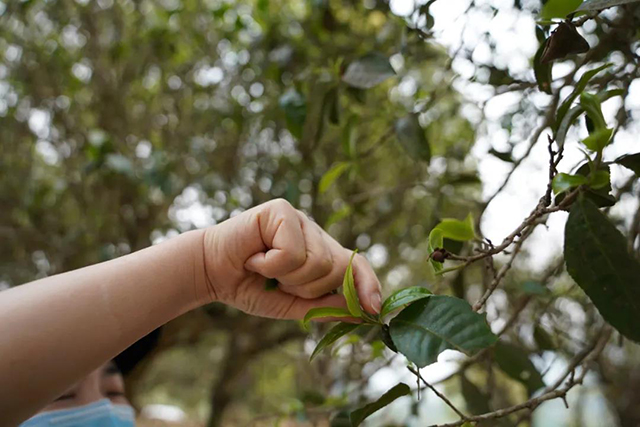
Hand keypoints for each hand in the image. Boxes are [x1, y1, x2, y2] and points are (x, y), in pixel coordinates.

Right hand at [199, 199, 381, 318]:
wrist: (212, 273)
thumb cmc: (250, 286)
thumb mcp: (293, 304)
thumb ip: (324, 307)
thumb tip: (361, 313)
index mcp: (321, 252)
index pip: (355, 264)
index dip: (367, 285)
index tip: (373, 310)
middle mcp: (315, 234)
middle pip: (336, 269)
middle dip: (306, 288)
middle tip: (278, 281)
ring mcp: (299, 219)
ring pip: (316, 262)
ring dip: (286, 277)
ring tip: (264, 267)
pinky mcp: (281, 210)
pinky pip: (292, 251)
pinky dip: (270, 264)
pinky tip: (255, 256)